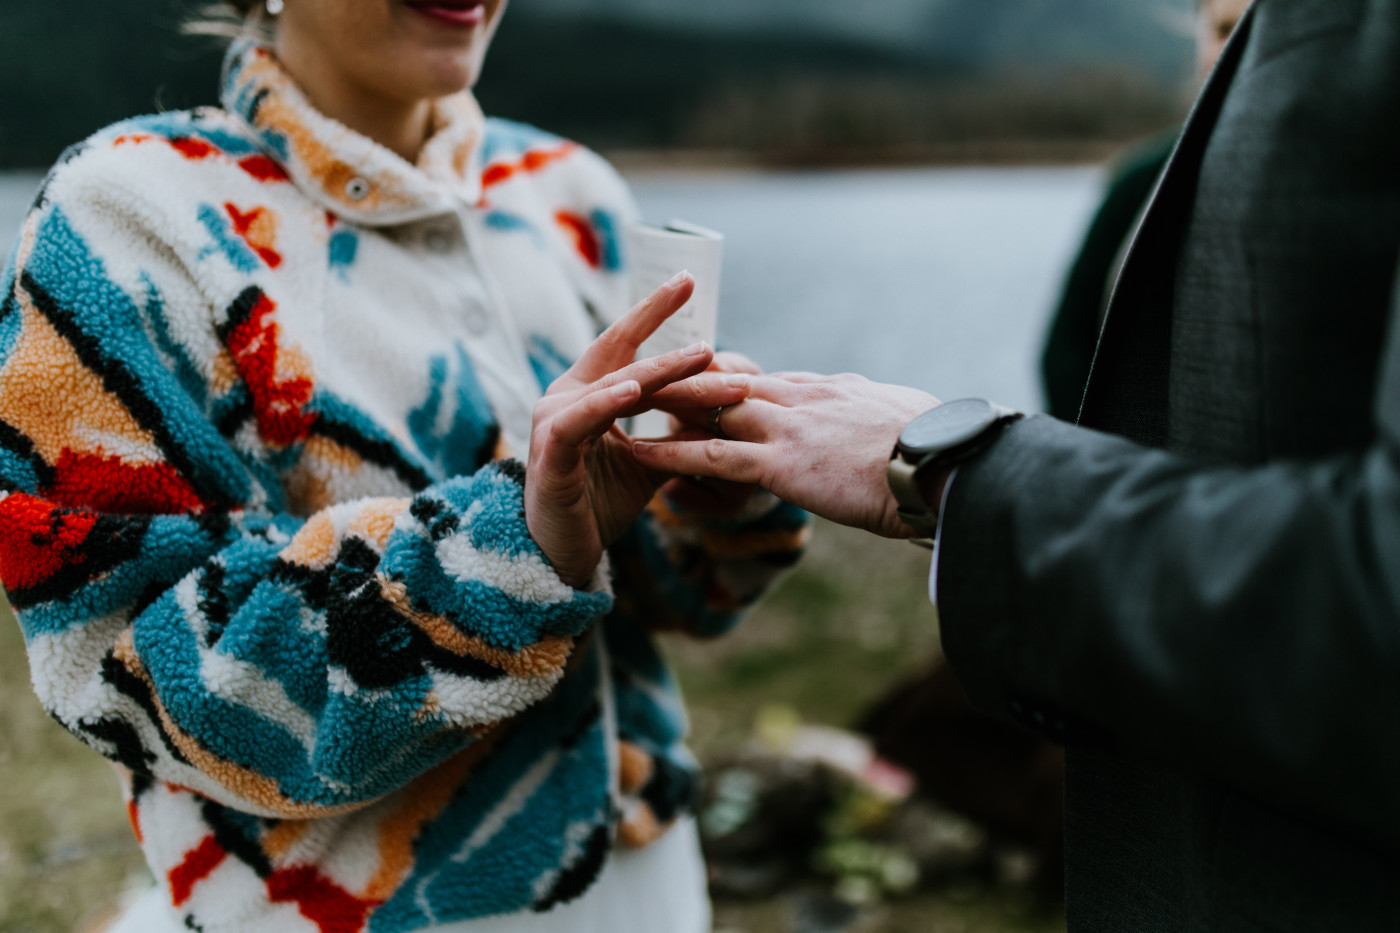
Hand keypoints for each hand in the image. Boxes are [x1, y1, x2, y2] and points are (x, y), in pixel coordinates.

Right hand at [525, 273, 751, 587]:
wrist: (560, 555)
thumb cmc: (597, 503)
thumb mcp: (647, 462)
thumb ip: (673, 433)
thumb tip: (722, 414)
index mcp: (589, 393)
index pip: (625, 342)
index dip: (655, 310)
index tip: (690, 279)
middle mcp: (568, 397)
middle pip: (624, 355)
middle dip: (671, 336)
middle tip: (715, 318)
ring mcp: (555, 422)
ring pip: (614, 386)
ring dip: (661, 372)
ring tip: (701, 355)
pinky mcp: (551, 453)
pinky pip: (580, 421)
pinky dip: (606, 403)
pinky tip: (635, 392)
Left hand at [632, 372, 939, 538]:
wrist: (951, 464)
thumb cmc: (942, 450)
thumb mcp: (904, 421)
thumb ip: (878, 414)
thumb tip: (883, 411)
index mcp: (828, 389)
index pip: (764, 380)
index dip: (724, 382)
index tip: (694, 382)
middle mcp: (800, 396)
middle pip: (724, 380)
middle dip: (677, 384)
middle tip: (635, 384)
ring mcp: (787, 426)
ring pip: (707, 408)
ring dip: (659, 409)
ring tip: (615, 410)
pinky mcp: (781, 462)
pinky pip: (710, 456)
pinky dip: (669, 456)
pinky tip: (637, 457)